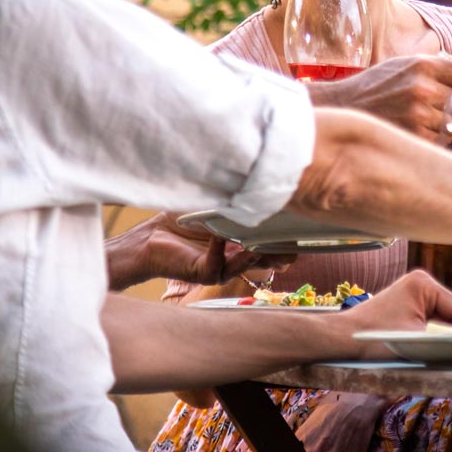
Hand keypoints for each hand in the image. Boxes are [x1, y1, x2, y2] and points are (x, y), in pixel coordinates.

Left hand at [104, 212, 291, 289]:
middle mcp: (239, 256)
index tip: (303, 222)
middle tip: (290, 235)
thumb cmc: (179, 219)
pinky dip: (221, 247)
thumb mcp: (214, 204)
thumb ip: (235, 199)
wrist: (148, 238)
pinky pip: (220, 263)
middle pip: (273, 257)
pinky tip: (219, 234)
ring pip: (251, 263)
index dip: (291, 235)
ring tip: (260, 237)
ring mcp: (224, 267)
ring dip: (257, 250)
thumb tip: (259, 178)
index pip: (276, 241)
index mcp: (245, 239)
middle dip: (283, 248)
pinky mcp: (206, 273)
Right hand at [307, 54, 451, 141]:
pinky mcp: (411, 136)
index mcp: (423, 65)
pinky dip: (436, 144)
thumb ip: (438, 68)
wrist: (339, 107)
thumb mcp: (404, 65)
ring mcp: (417, 113)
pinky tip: (420, 136)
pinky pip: (440, 144)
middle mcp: (422, 87)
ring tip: (430, 127)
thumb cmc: (375, 87)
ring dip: (450, 131)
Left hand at [325, 270, 451, 358]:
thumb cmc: (375, 339)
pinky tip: (423, 347)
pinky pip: (427, 320)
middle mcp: (420, 282)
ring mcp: (411, 292)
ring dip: (439, 336)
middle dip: (450, 334)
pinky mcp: (404, 304)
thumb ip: (446, 341)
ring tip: (436, 352)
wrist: (341, 340)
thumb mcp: (417, 341)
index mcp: (424, 284)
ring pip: (439, 318)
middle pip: (450, 313)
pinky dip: (428, 334)